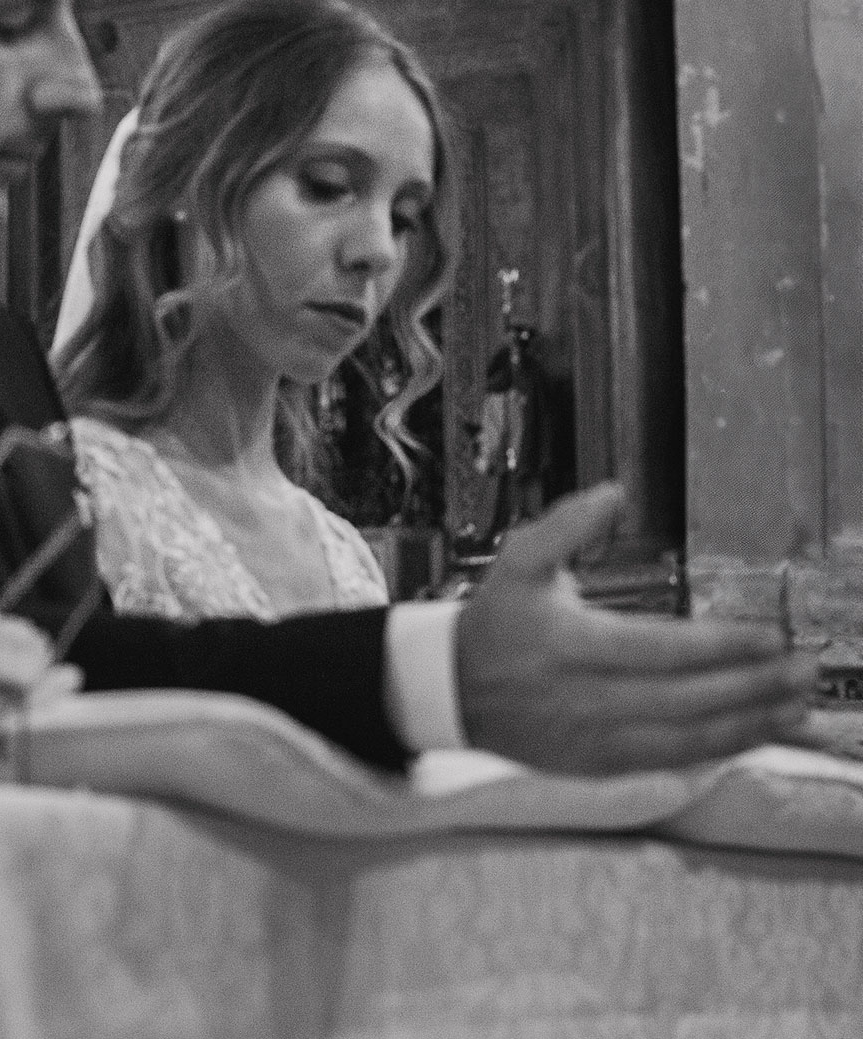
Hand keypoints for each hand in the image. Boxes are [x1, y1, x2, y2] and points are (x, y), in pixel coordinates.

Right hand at [457, 482, 818, 773]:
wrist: (452, 690)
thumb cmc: (494, 622)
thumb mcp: (517, 563)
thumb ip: (564, 525)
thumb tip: (612, 493)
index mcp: (570, 645)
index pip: (660, 649)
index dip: (720, 646)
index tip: (768, 635)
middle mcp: (586, 697)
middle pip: (686, 698)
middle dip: (753, 685)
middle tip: (803, 668)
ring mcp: (595, 737)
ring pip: (687, 737)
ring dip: (750, 722)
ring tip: (797, 704)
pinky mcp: (600, 764)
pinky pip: (671, 760)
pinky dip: (719, 749)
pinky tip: (755, 732)